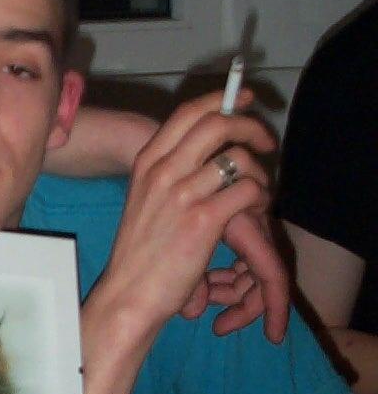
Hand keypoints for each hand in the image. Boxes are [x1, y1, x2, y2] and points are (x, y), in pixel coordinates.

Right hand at [100, 90, 275, 344]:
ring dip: (259, 174)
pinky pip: (247, 190)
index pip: (188, 113)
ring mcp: (182, 194)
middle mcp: (162, 170)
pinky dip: (259, 198)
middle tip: (265, 142)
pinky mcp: (203, 220)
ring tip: (257, 194)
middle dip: (249, 126)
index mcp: (147, 162)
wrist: (129, 294)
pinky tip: (254, 214)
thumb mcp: (144, 200)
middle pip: (216, 124)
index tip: (243, 100)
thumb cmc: (139, 254)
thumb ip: (170, 171)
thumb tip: (206, 151)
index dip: (222, 100)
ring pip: (238, 159)